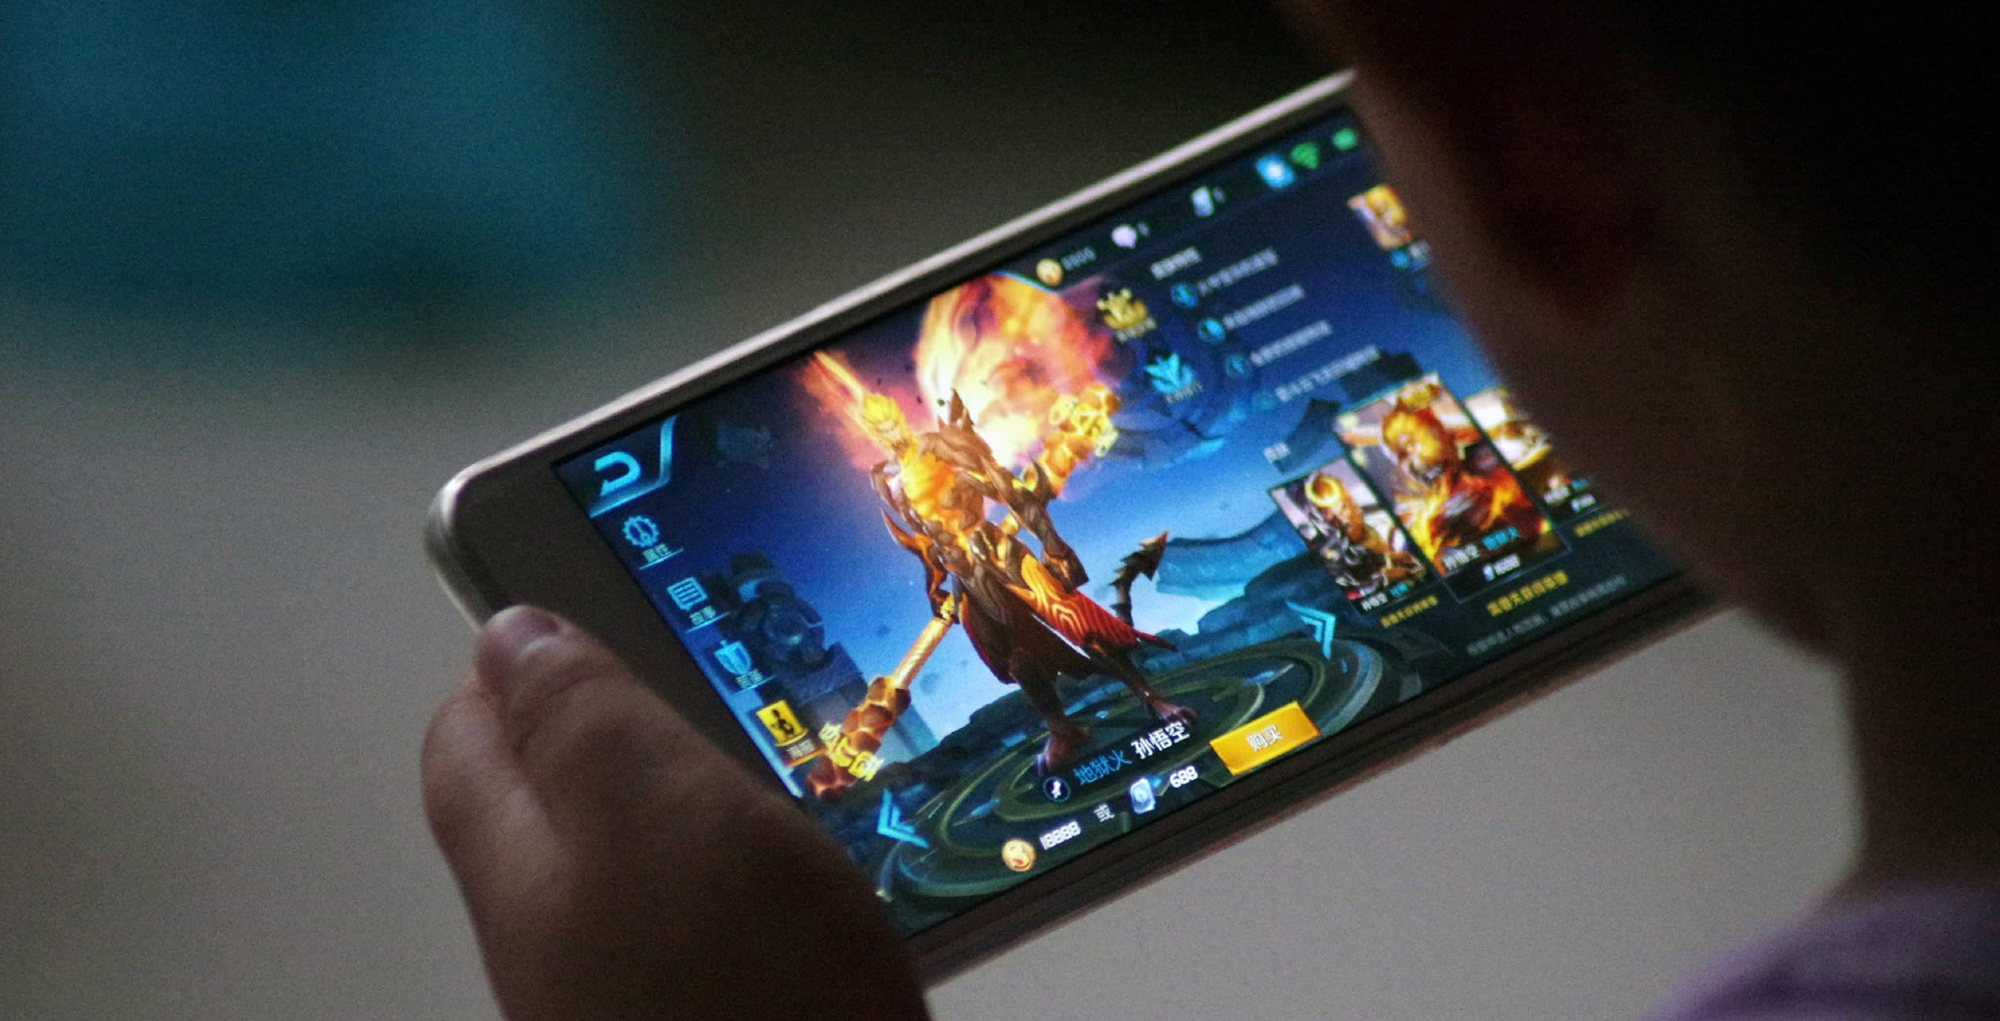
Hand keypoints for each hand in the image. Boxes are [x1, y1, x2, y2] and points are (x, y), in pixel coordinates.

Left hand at [422, 606, 931, 1020]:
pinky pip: (717, 905)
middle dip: (620, 709)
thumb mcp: (652, 811)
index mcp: (522, 854)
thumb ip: (578, 717)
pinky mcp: (718, 1007)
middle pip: (558, 787)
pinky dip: (756, 858)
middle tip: (714, 655)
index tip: (599, 584)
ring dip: (703, 782)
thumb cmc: (738, 997)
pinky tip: (820, 853)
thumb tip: (510, 633)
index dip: (519, 646)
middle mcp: (560, 921)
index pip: (469, 726)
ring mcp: (637, 974)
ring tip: (784, 737)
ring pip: (647, 845)